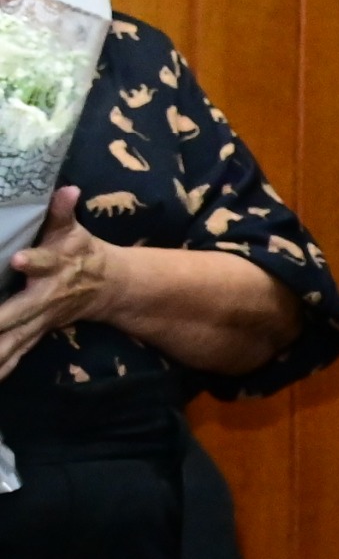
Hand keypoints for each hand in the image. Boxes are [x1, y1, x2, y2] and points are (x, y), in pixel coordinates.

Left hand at [0, 189, 113, 380]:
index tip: (19, 259)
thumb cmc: (82, 252)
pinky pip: (14, 354)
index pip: (44, 264)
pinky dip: (2, 368)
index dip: (34, 263)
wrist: (108, 287)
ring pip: (12, 341)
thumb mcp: (73, 230)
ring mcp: (39, 321)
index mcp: (54, 270)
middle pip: (17, 314)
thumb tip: (66, 190)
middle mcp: (45, 300)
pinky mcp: (34, 333)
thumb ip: (62, 212)